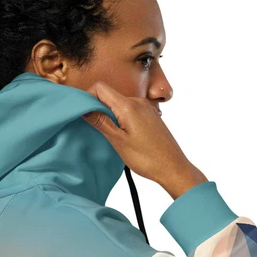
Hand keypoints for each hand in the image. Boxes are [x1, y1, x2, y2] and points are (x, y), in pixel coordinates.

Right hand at [81, 81, 207, 198]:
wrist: (173, 168)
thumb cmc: (147, 158)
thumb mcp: (118, 141)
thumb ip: (101, 122)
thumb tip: (84, 108)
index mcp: (128, 105)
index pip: (100, 87)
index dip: (88, 97)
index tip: (83, 113)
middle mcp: (138, 101)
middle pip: (110, 95)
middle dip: (98, 108)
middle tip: (95, 128)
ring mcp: (146, 108)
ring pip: (120, 104)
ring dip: (111, 115)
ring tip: (111, 136)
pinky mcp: (151, 116)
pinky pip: (131, 111)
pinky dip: (122, 119)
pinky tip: (124, 136)